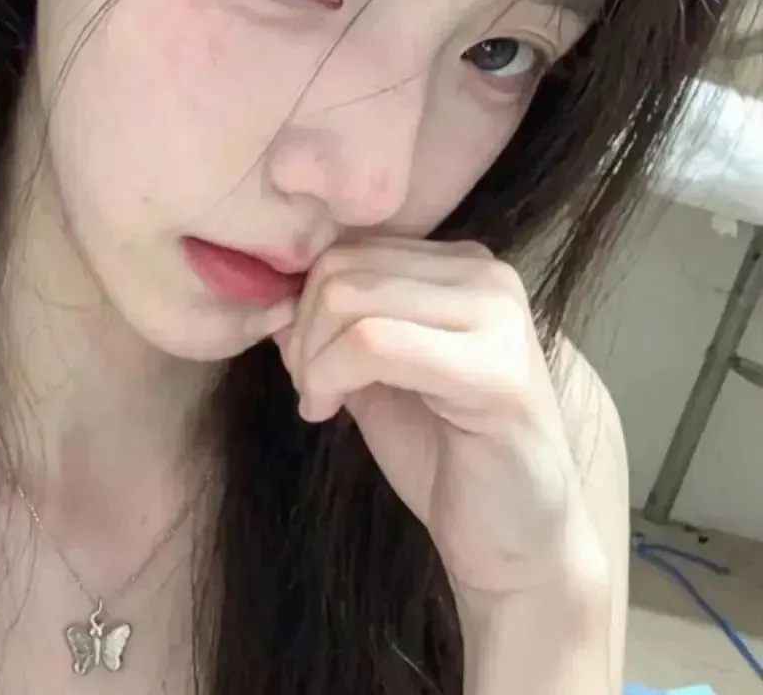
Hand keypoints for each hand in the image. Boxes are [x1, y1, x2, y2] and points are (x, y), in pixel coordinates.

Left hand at [258, 238, 609, 610]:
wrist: (515, 539)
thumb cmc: (442, 455)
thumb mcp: (369, 374)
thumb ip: (330, 327)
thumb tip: (272, 297)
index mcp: (459, 265)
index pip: (347, 247)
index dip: (302, 304)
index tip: (301, 362)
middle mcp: (486, 274)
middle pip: (343, 269)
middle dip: (303, 332)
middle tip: (308, 389)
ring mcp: (499, 316)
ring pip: (351, 300)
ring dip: (313, 359)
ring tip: (321, 401)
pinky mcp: (498, 371)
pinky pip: (375, 344)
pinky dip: (331, 376)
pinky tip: (329, 412)